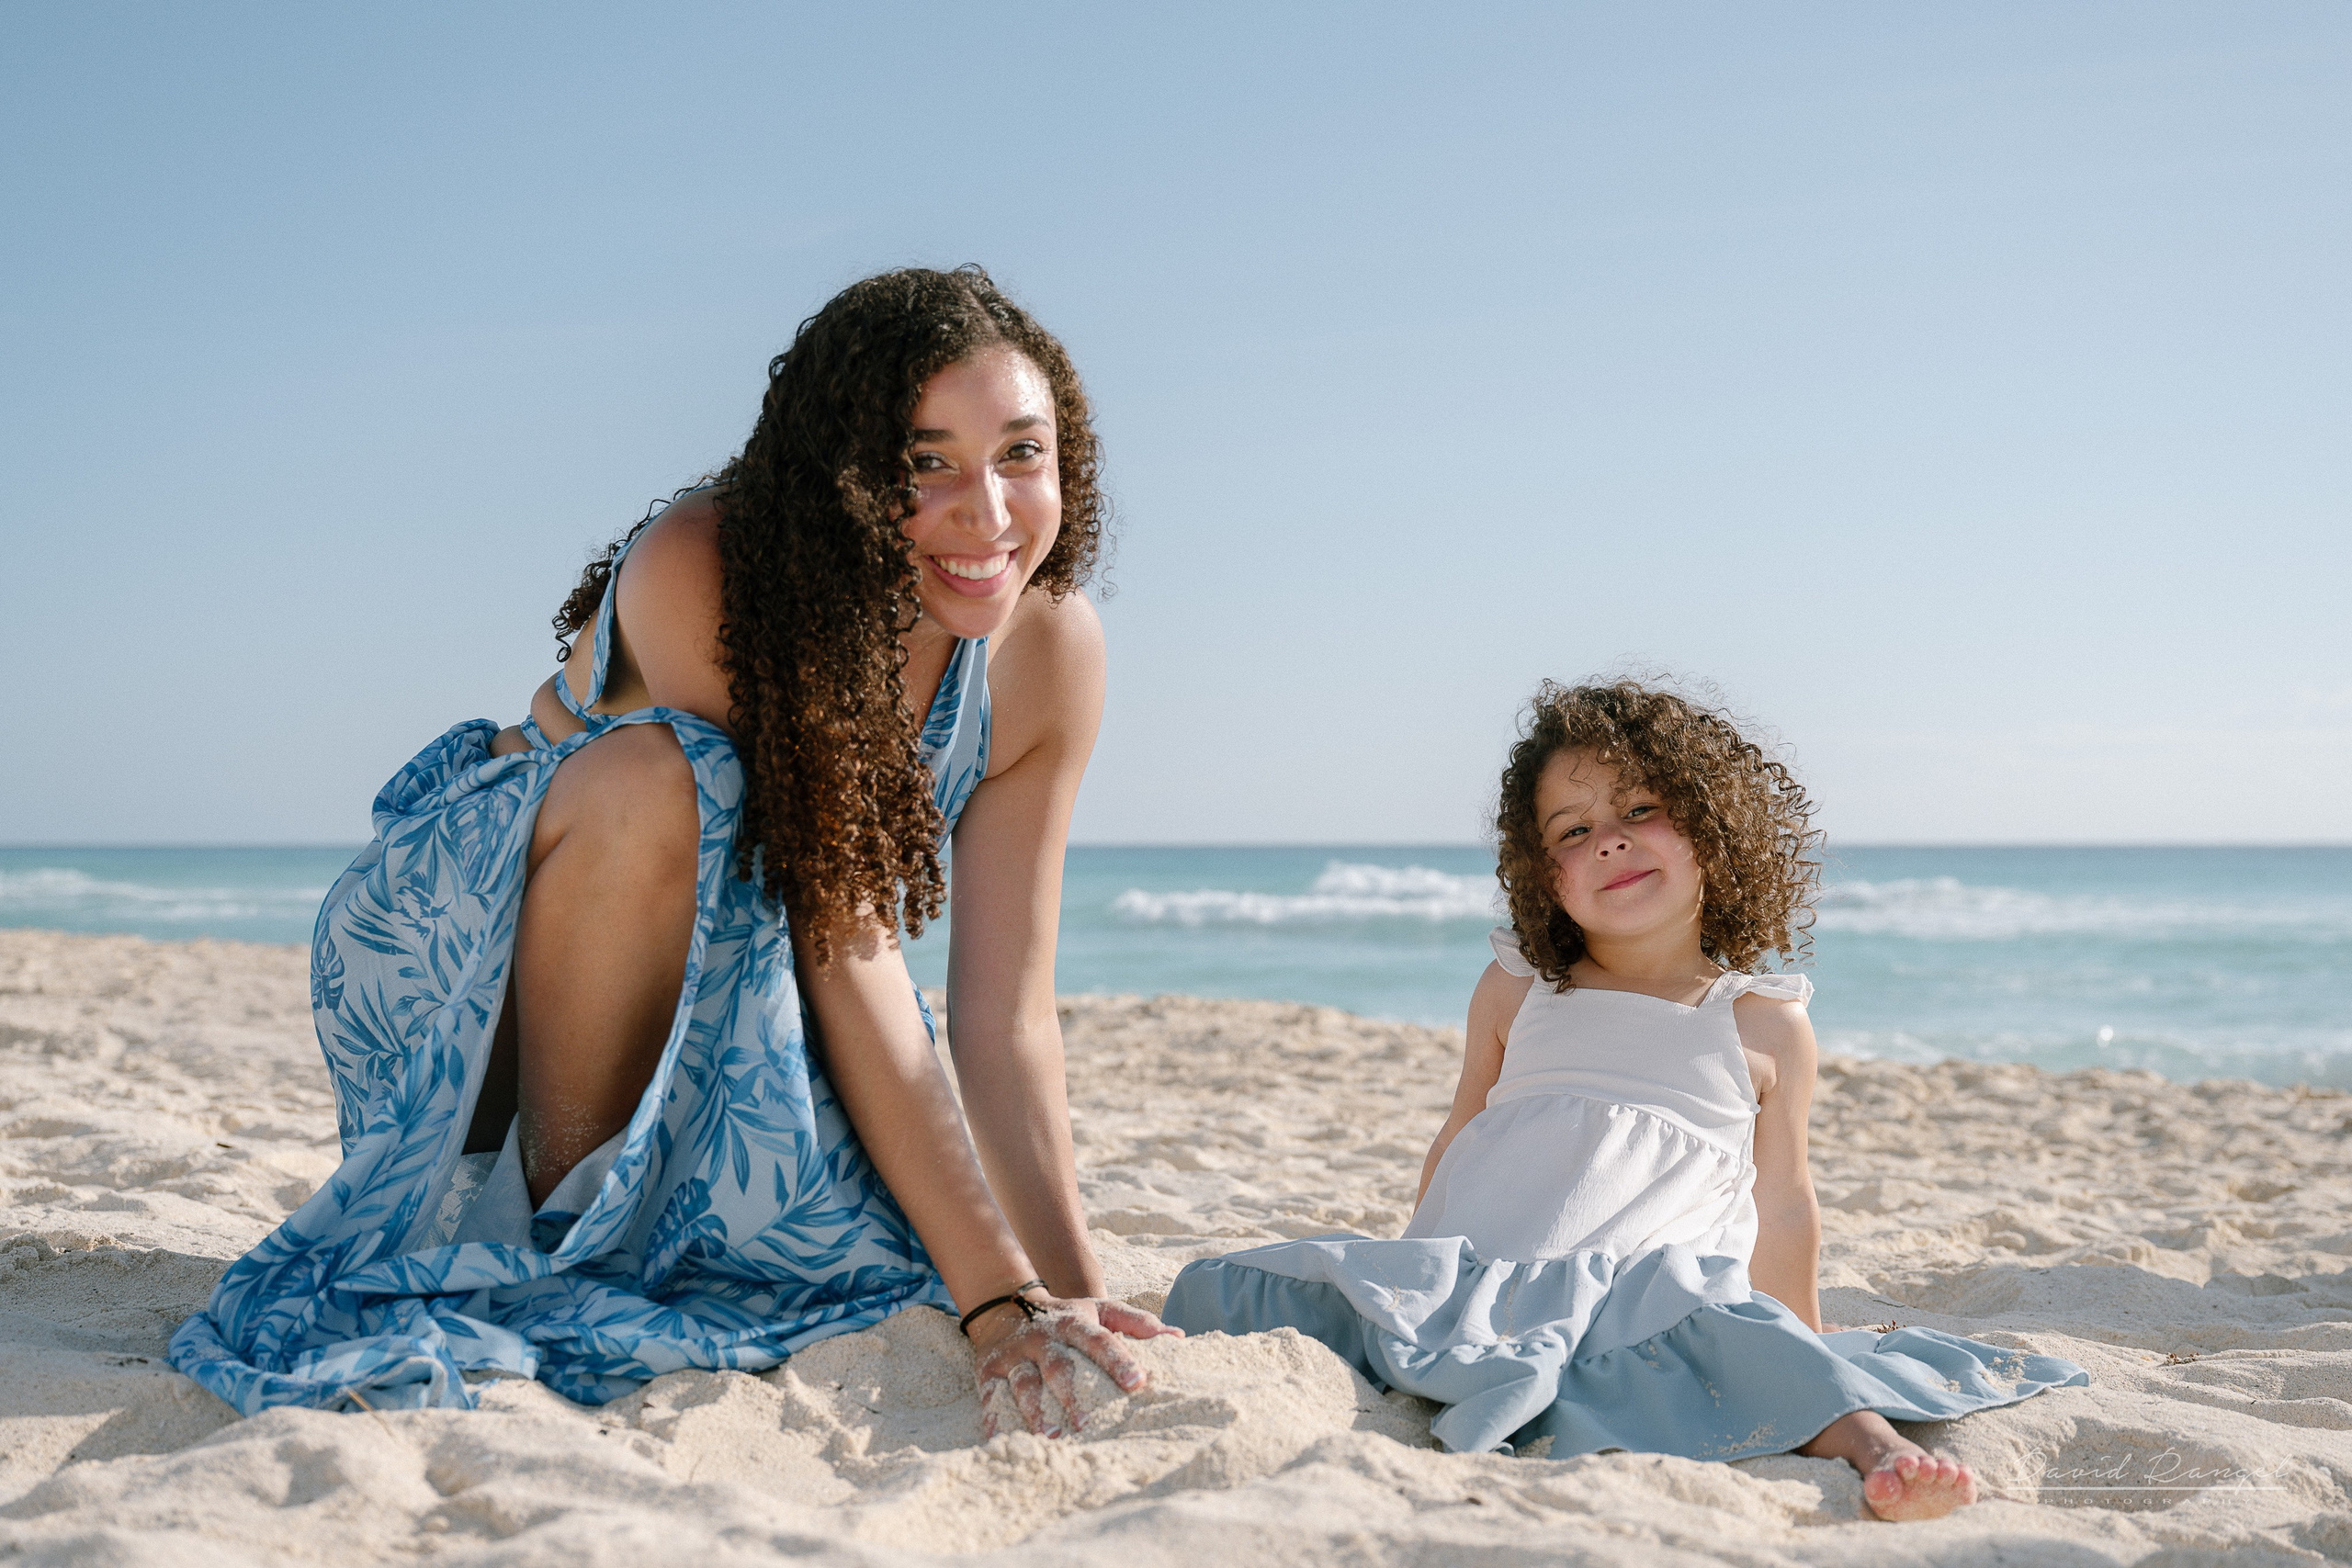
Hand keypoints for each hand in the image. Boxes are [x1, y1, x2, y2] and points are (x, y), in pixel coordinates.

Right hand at [968, 1294, 1181, 1437]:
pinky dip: (994, 1417)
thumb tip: (1178, 1336)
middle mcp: (1042, 1338)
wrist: (1005, 1304)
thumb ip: (1135, 1322)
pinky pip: (990, 1394)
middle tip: (1087, 1423)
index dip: (1119, 1360)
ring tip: (1052, 1437)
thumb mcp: (1099, 1309)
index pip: (1100, 1341)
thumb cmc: (1065, 1316)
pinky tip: (1000, 1439)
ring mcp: (1014, 1354)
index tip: (1139, 1383)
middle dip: (1072, 1394)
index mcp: (1073, 1324)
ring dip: (1035, 1411)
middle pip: (1059, 1366)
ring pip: (1024, 1384)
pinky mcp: (988, 1369)